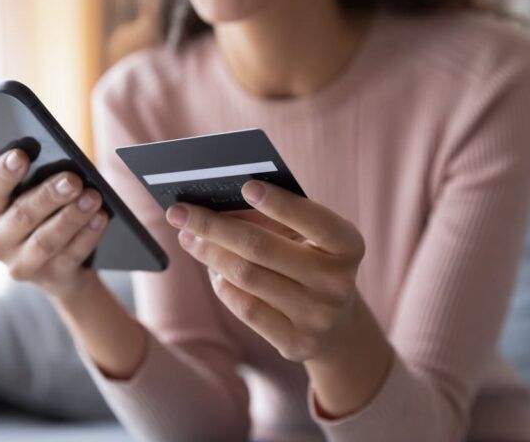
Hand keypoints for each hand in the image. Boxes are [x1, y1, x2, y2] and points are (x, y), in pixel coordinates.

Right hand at [0, 149, 109, 298]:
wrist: (60, 267)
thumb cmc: (44, 215)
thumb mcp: (33, 196)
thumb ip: (36, 179)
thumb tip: (61, 163)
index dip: (3, 172)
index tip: (21, 155)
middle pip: (22, 215)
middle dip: (49, 195)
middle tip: (73, 180)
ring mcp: (21, 264)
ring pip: (46, 239)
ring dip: (72, 217)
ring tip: (93, 197)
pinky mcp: (50, 278)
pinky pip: (71, 255)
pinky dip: (88, 235)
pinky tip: (101, 217)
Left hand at [165, 180, 365, 361]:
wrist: (337, 325)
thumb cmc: (313, 261)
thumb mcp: (309, 237)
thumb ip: (276, 219)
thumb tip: (217, 206)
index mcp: (348, 246)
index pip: (315, 221)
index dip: (281, 204)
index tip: (246, 186)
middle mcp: (338, 283)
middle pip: (262, 248)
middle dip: (214, 226)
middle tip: (180, 212)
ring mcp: (318, 317)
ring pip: (247, 277)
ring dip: (210, 253)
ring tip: (189, 237)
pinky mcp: (297, 344)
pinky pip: (246, 309)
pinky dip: (223, 285)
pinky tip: (213, 270)